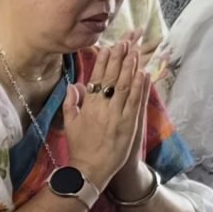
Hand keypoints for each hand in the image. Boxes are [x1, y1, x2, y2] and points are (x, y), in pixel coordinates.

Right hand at [62, 36, 150, 187]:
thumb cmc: (79, 148)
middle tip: (126, 40)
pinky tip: (143, 73)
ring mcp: (116, 115)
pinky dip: (139, 87)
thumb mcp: (69, 124)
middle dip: (120, 57)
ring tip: (135, 50)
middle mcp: (101, 107)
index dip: (104, 61)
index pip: (97, 78)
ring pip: (125, 86)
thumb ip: (70, 103)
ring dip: (130, 67)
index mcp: (87, 106)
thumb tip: (73, 85)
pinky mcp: (128, 125)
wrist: (89, 170)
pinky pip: (134, 102)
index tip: (110, 46)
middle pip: (112, 77)